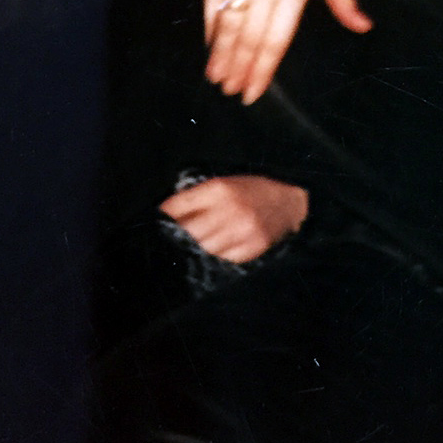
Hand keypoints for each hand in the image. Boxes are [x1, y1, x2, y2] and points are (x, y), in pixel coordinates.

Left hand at [159, 175, 308, 262]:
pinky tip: (208, 254)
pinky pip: (219, 260)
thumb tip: (164, 214)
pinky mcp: (250, 250)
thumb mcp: (225, 183)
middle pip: (186, 232)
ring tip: (182, 251)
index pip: (177, 207)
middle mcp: (229, 210)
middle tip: (162, 243)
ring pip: (201, 249)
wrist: (291, 203)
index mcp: (219, 188)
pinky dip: (211, 258)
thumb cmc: (253, 191)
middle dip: (173, 237)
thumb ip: (197, 197)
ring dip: (189, 251)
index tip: (152, 225)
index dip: (161, 217)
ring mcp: (241, 232)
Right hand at [204, 0, 370, 104]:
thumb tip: (363, 27)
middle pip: (252, 37)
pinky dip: (210, 27)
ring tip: (217, 79)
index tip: (254, 92)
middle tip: (232, 93)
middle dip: (241, 69)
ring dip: (222, 55)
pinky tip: (209, 46)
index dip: (264, 68)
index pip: (278, 38)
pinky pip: (212, 2)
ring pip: (230, 24)